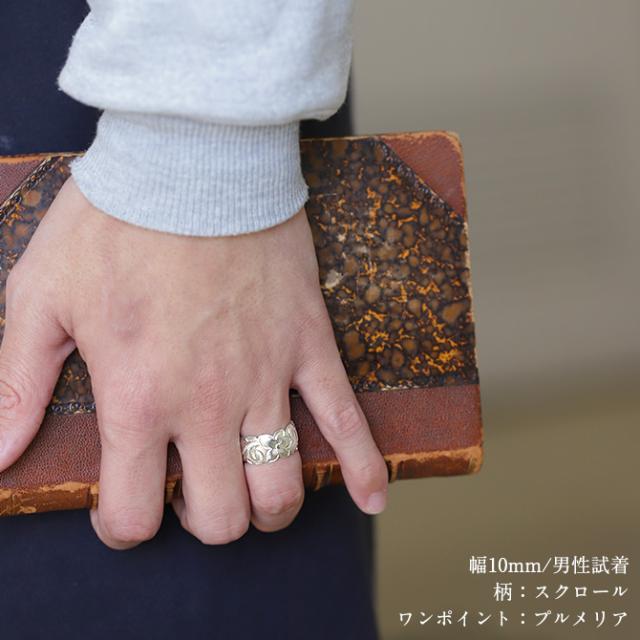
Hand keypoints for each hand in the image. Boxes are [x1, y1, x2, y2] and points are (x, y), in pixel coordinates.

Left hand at [0, 176, 387, 548]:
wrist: (192, 160)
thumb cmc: (116, 222)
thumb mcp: (42, 296)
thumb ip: (14, 384)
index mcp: (138, 399)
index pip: (133, 514)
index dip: (123, 527)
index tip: (124, 512)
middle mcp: (207, 405)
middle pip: (220, 516)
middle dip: (202, 520)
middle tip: (190, 492)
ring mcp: (266, 378)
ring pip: (280, 485)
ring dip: (267, 507)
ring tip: (255, 492)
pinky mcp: (308, 346)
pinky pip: (345, 417)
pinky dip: (362, 465)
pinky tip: (369, 496)